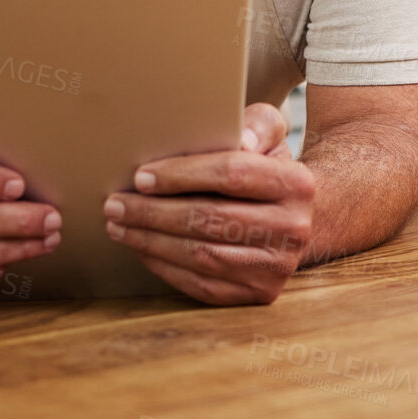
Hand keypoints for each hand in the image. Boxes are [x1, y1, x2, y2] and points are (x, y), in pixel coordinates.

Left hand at [104, 103, 313, 305]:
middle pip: (210, 219)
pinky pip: (203, 285)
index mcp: (296, 184)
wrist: (301, 219)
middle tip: (115, 204)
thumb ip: (256, 125)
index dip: (182, 175)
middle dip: (154, 212)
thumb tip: (239, 139)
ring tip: (120, 226)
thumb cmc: (270, 169)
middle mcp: (293, 229)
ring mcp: (277, 267)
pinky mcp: (260, 293)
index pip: (231, 174)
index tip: (141, 177)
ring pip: (202, 255)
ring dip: (151, 241)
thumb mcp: (270, 136)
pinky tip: (143, 249)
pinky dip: (166, 267)